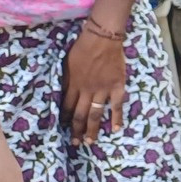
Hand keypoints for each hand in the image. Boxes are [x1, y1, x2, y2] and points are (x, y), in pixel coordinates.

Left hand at [62, 25, 126, 145]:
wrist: (102, 38)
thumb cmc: (82, 47)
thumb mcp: (67, 63)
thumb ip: (67, 80)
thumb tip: (63, 93)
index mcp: (73, 84)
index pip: (66, 106)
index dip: (64, 118)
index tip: (63, 129)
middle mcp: (86, 90)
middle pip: (80, 114)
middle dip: (76, 130)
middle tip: (76, 143)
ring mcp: (103, 90)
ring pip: (96, 114)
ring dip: (93, 129)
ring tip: (91, 141)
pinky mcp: (117, 87)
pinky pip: (117, 105)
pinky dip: (117, 118)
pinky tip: (116, 129)